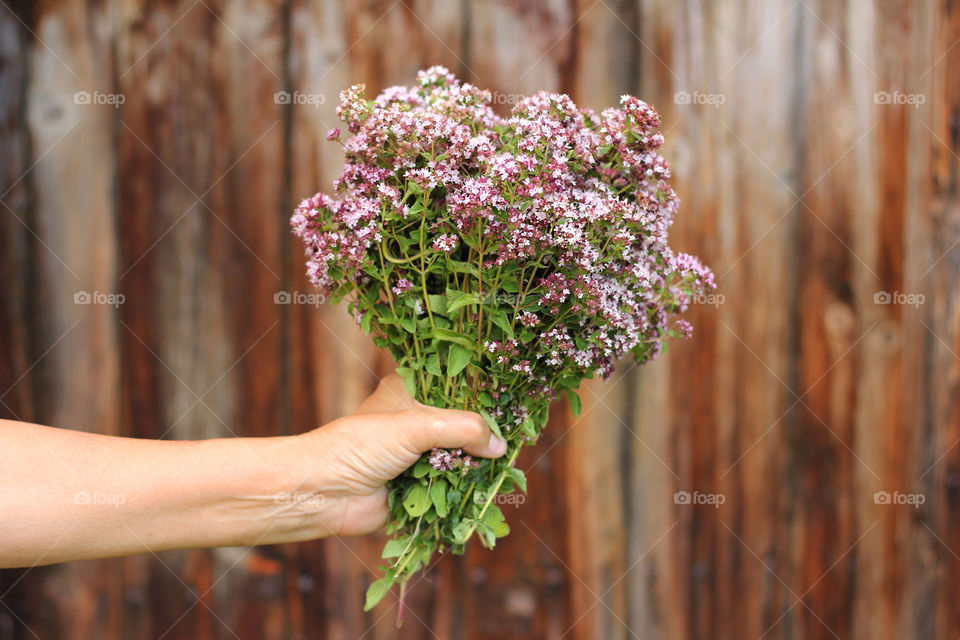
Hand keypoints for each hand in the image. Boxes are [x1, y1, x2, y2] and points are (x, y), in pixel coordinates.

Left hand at [291, 374, 506, 536]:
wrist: (322, 493)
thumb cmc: (360, 446)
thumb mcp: (417, 426)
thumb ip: (463, 430)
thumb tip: (500, 446)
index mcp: (411, 390)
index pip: (457, 384)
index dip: (484, 393)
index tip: (512, 402)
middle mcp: (416, 419)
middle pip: (463, 423)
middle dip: (484, 435)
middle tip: (513, 439)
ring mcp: (417, 453)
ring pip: (460, 456)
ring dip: (475, 466)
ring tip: (501, 468)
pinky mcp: (418, 485)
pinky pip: (451, 486)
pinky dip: (464, 490)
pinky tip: (483, 491)